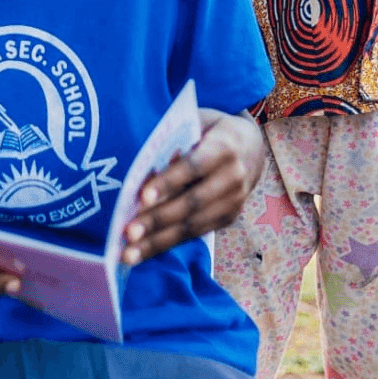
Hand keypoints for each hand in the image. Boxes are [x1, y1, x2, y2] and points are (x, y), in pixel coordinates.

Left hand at [119, 110, 263, 264]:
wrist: (250, 147)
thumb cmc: (208, 130)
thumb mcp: (194, 124)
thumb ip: (172, 141)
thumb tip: (138, 167)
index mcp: (224, 147)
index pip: (193, 167)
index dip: (169, 182)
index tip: (142, 197)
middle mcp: (233, 178)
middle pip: (192, 202)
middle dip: (158, 220)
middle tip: (128, 233)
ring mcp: (233, 202)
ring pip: (193, 225)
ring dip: (158, 241)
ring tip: (129, 254)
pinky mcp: (227, 219)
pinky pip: (195, 234)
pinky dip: (166, 244)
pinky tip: (142, 252)